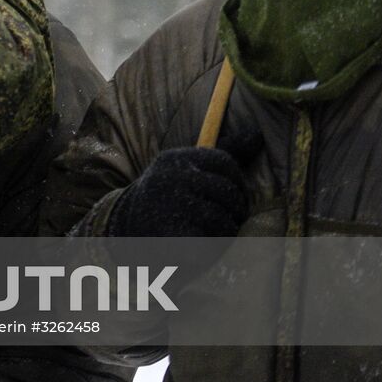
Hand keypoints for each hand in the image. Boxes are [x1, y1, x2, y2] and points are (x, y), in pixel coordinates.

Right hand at [105, 124, 263, 237]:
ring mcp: (171, 206)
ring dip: (224, 231)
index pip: (224, 162)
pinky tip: (200, 245)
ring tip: (210, 232)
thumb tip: (257, 134)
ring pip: (223, 220)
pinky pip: (212, 241)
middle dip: (234, 210)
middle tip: (225, 219)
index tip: (229, 195)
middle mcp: (172, 178)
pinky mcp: (172, 234)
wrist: (125, 229)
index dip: (236, 182)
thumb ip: (221, 156)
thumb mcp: (185, 170)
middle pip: (228, 193)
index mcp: (175, 159)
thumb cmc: (167, 197)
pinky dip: (211, 247)